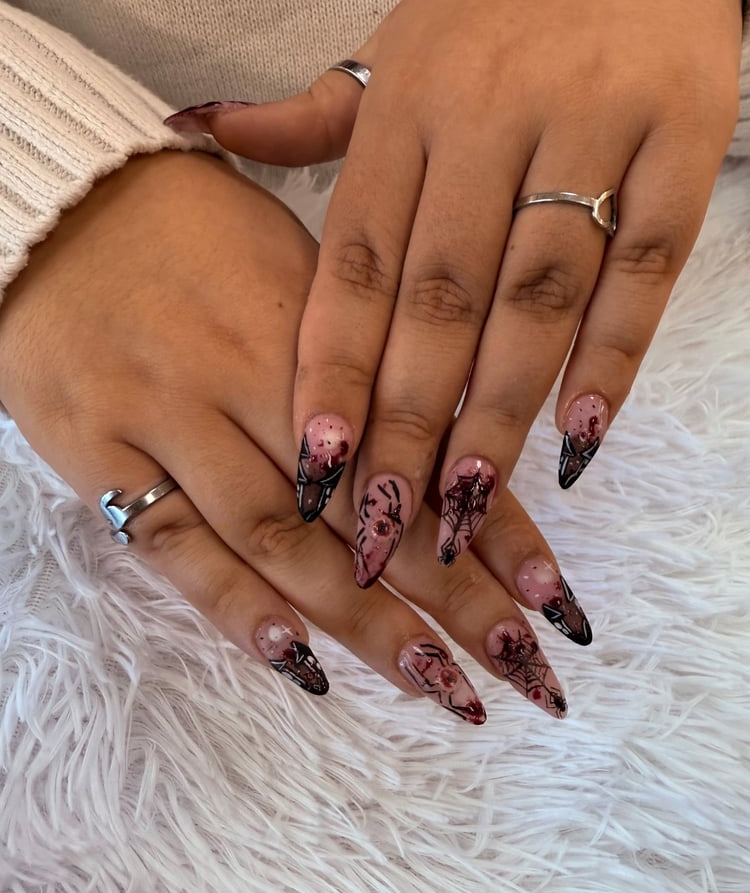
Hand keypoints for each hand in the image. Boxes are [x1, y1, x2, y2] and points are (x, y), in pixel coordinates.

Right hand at [0, 151, 588, 721]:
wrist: (52, 204)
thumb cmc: (188, 228)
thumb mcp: (295, 256)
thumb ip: (366, 348)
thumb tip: (450, 436)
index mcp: (319, 323)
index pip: (425, 443)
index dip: (493, 523)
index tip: (555, 596)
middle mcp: (256, 375)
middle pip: (370, 505)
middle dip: (454, 595)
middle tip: (524, 670)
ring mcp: (173, 415)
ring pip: (284, 536)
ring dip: (365, 618)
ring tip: (440, 687)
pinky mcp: (99, 450)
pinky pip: (172, 539)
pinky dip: (234, 603)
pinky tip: (298, 660)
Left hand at [169, 0, 742, 580]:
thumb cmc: (499, 12)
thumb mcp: (394, 52)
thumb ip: (306, 118)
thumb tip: (192, 134)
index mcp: (406, 105)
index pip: (356, 263)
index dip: (335, 370)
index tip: (316, 467)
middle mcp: (487, 119)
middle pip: (439, 299)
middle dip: (408, 422)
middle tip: (384, 524)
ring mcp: (591, 129)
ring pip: (534, 297)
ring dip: (498, 412)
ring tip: (464, 506)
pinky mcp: (682, 144)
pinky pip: (644, 269)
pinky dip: (613, 358)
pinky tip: (580, 439)